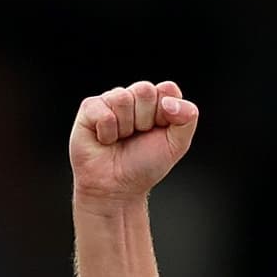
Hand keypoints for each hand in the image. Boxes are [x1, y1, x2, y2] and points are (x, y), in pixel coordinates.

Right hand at [70, 80, 199, 203]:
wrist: (117, 187)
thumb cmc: (144, 165)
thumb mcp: (177, 145)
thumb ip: (187, 119)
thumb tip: (171, 101)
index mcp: (157, 102)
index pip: (168, 89)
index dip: (167, 112)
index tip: (161, 130)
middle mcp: (134, 97)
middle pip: (145, 90)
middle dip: (145, 120)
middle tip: (138, 136)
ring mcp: (111, 100)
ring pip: (123, 98)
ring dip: (125, 127)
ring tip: (121, 139)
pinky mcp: (90, 107)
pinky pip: (104, 112)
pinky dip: (107, 133)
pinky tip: (105, 140)